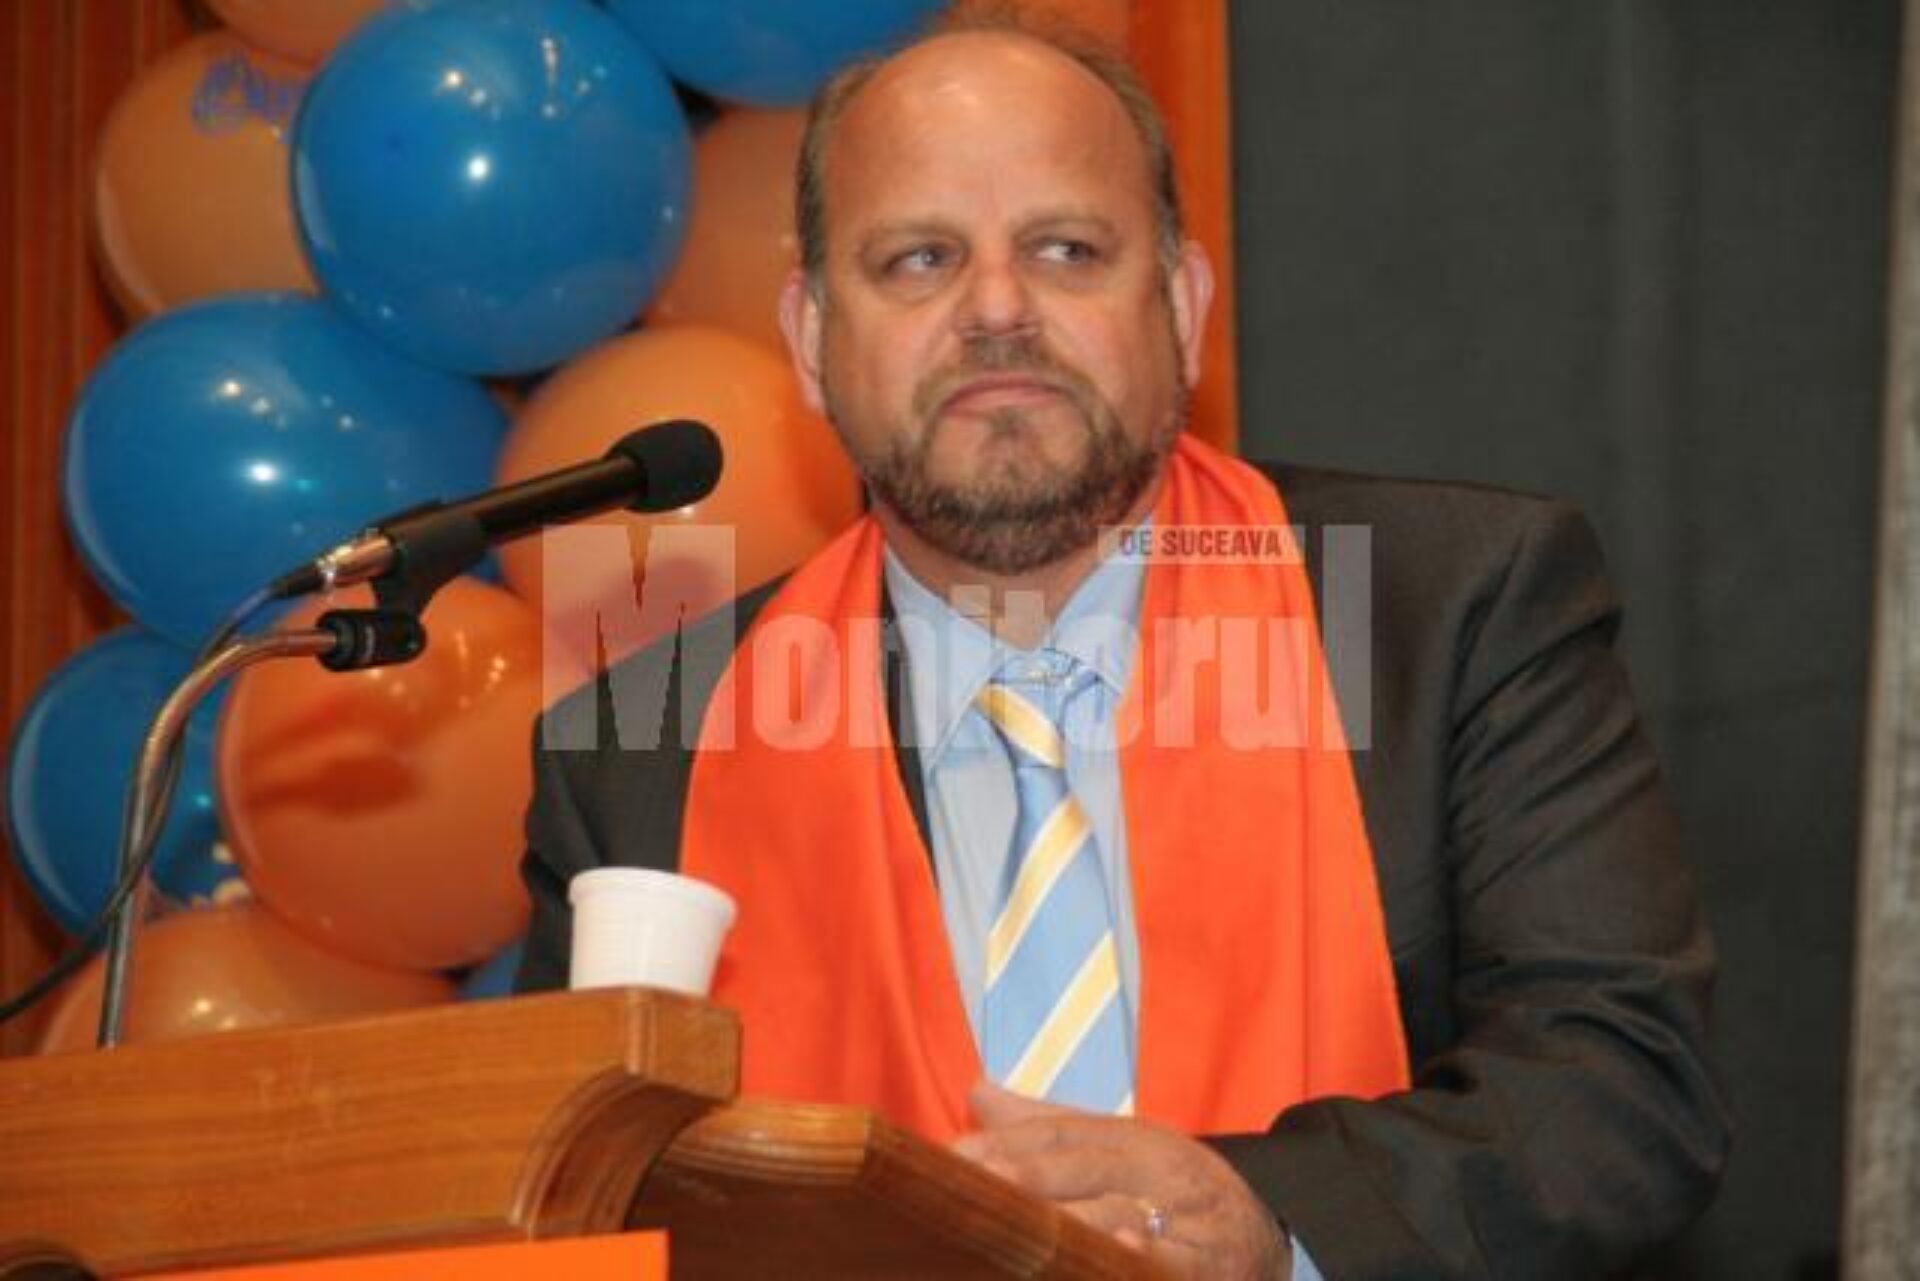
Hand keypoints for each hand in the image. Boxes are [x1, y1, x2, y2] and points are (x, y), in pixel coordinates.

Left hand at [950, 1081, 1291, 1279]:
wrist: (1270, 1228)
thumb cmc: (1171, 1188)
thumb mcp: (1118, 1147)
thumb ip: (1046, 1125)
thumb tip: (975, 1090)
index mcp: (1130, 1136)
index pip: (1059, 1133)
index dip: (1007, 1145)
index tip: (953, 1158)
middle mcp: (1159, 1168)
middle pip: (1085, 1168)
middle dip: (1029, 1177)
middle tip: (978, 1188)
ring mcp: (1188, 1216)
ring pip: (1126, 1213)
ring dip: (1078, 1220)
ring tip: (1032, 1224)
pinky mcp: (1211, 1265)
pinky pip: (1176, 1264)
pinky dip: (1147, 1258)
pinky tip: (1118, 1251)